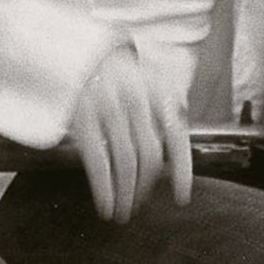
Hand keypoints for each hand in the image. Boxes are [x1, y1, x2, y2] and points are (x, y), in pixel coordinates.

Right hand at [68, 43, 191, 222]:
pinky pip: (98, 162)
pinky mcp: (83, 118)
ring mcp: (109, 109)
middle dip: (146, 188)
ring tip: (123, 212)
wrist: (81, 51)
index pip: (177, 138)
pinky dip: (104, 189)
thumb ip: (168, 111)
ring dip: (126, 195)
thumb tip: (176, 156)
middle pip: (149, 157)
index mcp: (158, 92)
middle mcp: (137, 101)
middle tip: (139, 206)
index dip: (182, 172)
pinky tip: (105, 206)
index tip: (181, 198)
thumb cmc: (121, 72)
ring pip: (125, 164)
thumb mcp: (152, 80)